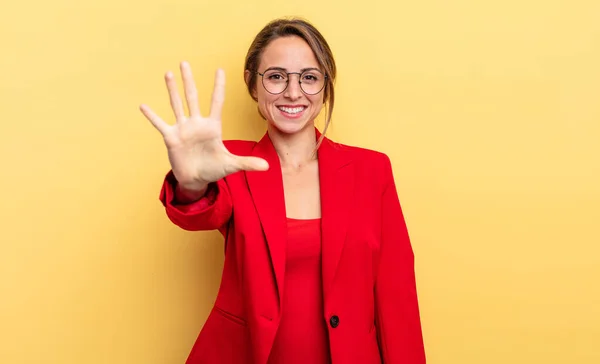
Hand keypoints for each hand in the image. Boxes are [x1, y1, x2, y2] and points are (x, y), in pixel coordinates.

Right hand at [140, 62, 268, 189]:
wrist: (197, 179)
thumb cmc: (214, 169)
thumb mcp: (232, 165)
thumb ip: (248, 163)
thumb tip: (268, 167)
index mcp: (212, 126)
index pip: (216, 101)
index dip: (218, 86)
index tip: (220, 69)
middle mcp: (197, 123)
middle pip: (193, 97)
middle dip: (189, 80)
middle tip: (184, 62)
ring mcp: (183, 129)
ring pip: (177, 104)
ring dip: (171, 90)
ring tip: (168, 74)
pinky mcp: (171, 138)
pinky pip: (160, 124)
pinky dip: (152, 116)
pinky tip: (143, 105)